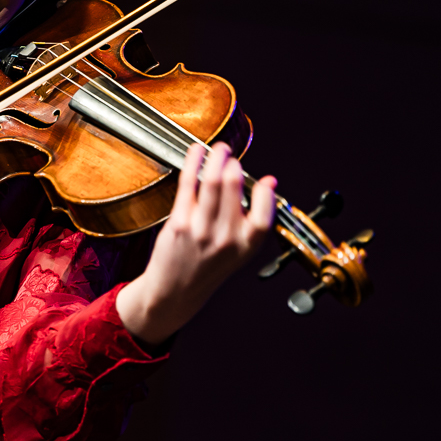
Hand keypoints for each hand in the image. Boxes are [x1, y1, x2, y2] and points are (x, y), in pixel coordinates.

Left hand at [116, 142, 276, 345]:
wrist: (173, 291)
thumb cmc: (205, 266)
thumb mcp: (237, 251)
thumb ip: (251, 221)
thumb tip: (268, 184)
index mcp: (245, 247)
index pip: (263, 217)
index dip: (265, 196)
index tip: (266, 180)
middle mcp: (225, 239)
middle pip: (233, 191)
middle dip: (233, 166)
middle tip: (231, 155)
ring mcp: (200, 231)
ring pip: (211, 184)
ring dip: (215, 159)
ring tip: (218, 149)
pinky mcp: (179, 224)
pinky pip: (188, 185)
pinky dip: (193, 164)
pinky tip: (196, 152)